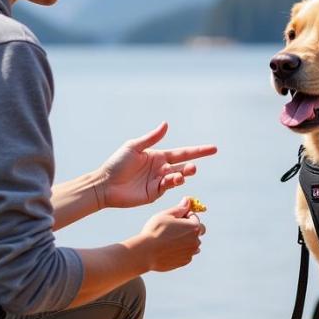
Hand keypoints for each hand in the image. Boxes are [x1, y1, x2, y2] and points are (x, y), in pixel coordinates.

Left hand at [99, 122, 216, 208]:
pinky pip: (168, 187)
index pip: (183, 153)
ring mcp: (159, 182)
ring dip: (184, 174)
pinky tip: (174, 178)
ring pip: (178, 177)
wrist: (105, 184)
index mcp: (158, 156)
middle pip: (184, 166)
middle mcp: (161, 169)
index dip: (198, 151)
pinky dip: (173, 182)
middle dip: (192, 166)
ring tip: (187, 172)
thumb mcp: (134, 146)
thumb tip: (166, 124)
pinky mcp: (154, 194)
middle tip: (195, 166)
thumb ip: (152, 138)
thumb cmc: (117, 163)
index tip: (213, 149)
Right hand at [138, 198, 206, 271]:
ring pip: (191, 243)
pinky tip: (168, 249)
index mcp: (193, 227)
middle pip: (197, 230)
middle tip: (172, 229)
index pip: (194, 216)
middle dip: (188, 228)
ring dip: (185, 240)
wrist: (145, 253)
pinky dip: (180, 250)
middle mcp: (195, 240)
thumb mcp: (166, 215)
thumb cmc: (154, 231)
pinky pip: (186, 253)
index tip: (172, 219)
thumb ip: (180, 208)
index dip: (183, 216)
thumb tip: (188, 200)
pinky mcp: (184, 262)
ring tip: (168, 240)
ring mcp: (191, 252)